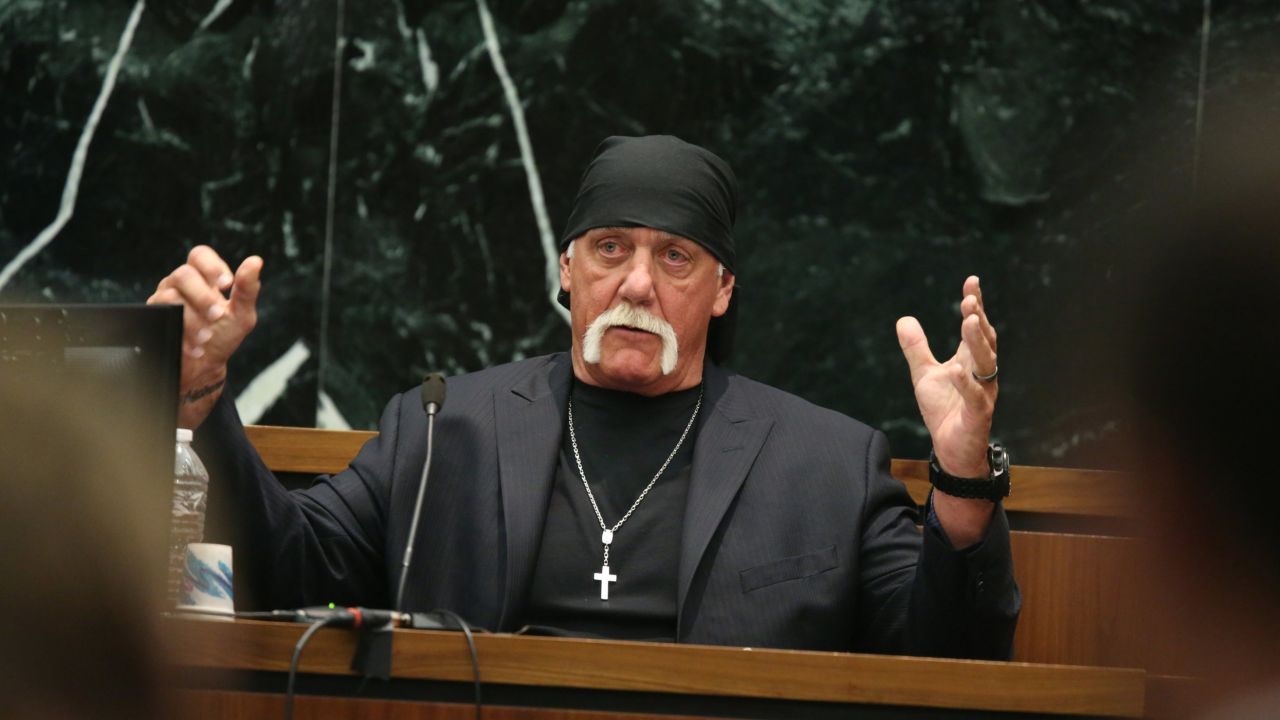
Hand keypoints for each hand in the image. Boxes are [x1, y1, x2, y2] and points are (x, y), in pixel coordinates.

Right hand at [147, 246, 262, 428]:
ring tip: (207, 336)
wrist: (204, 367)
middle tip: (217, 315)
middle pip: (183, 274)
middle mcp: (179, 285)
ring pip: (170, 297)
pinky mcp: (153, 319)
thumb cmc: (223, 335)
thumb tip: (256, 261)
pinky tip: (196, 347)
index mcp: (202, 278)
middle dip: (202, 296)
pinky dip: (182, 335)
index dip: (211, 265)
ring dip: (192, 319)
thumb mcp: (241, 313)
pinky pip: (161, 319)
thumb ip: (247, 289)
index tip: (227, 284)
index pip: (199, 255)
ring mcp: (162, 301)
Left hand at [896, 275, 997, 478]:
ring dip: (977, 342)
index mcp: (971, 361)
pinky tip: (957, 368)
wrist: (951, 449)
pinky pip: (975, 397)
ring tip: (968, 321)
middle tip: (969, 299)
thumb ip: (916, 349)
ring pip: (986, 364)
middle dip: (977, 319)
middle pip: (985, 340)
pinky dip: (966, 382)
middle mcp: (982, 373)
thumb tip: (903, 319)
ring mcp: (983, 393)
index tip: (971, 281)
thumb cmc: (945, 410)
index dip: (975, 304)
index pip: (975, 327)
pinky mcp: (978, 415)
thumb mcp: (924, 374)